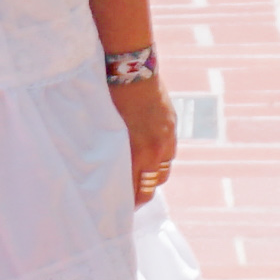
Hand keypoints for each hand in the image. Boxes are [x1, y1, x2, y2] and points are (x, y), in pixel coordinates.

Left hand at [113, 71, 177, 208]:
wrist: (132, 69)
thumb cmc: (110, 97)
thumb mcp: (108, 128)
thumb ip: (114, 152)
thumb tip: (109, 170)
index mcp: (137, 152)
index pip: (136, 190)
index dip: (129, 203)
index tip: (120, 210)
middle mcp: (156, 149)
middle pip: (152, 185)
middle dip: (141, 195)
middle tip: (130, 201)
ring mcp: (167, 138)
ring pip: (162, 171)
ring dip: (151, 178)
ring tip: (139, 181)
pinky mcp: (172, 127)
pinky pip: (168, 154)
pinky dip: (159, 160)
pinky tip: (148, 159)